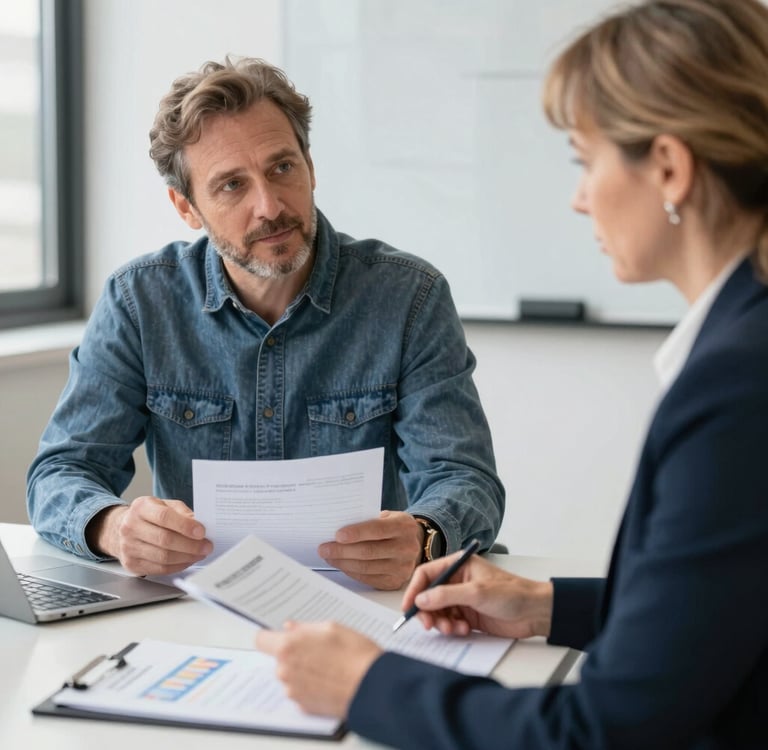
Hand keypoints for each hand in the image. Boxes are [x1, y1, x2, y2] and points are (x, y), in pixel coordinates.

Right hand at [85, 496, 212, 574]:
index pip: (164, 517)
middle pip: (164, 539)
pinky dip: (178, 566)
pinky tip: (188, 560)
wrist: (120, 528)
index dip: (185, 526)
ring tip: (200, 554)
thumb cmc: (149, 515)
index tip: (202, 532)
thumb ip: (182, 512)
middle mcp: (130, 527)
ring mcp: (128, 547)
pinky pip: (159, 569)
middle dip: (190, 545)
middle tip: (206, 546)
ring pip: (163, 557)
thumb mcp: (164, 505)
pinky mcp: (131, 564)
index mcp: (140, 508)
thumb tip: (199, 524)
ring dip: (187, 557)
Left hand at [255, 621, 381, 717]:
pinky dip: (310, 685)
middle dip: (293, 653)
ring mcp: (293, 691)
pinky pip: (301, 690)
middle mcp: (285, 671)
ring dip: (302, 670)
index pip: (261, 639)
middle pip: (279, 659)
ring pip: (290, 675)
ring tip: (328, 665)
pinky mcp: (304, 706)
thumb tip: (291, 627)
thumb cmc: (355, 654)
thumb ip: (305, 627)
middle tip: (317, 648)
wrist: (372, 686)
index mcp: (288, 647)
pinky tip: (329, 679)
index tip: (279, 635)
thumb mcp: (331, 628)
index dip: (271, 636)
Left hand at [318, 510, 422, 589]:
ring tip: (328, 556)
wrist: (413, 543)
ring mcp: (403, 568)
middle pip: (369, 551)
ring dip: (343, 563)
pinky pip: (368, 578)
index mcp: (404, 527)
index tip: (337, 535)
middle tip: (324, 548)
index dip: (356, 533)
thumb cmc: (393, 526)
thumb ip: (368, 520)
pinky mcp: (395, 582)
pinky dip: (351, 571)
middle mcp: (407, 548)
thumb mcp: (388, 516)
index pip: (378, 530)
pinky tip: (341, 565)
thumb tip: (337, 529)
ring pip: (366, 567)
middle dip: (342, 550)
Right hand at [401, 552, 553, 638]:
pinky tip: (464, 630)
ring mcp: (462, 599)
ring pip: (438, 612)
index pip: (427, 574)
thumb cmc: (512, 593)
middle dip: (428, 612)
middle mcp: (457, 581)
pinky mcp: (468, 615)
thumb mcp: (477, 592)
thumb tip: (421, 600)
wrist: (535, 612)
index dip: (415, 590)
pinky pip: (450, 622)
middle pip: (429, 596)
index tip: (409, 607)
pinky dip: (452, 629)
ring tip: (454, 629)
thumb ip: (447, 595)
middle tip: (431, 625)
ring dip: (442, 623)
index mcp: (458, 565)